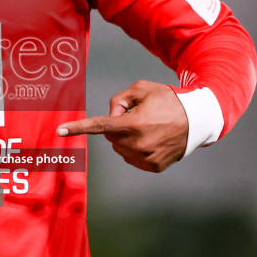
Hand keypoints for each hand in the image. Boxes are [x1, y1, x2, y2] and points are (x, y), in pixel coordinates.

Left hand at [56, 80, 187, 172]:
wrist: (197, 120)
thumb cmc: (168, 100)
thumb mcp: (142, 89)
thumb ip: (119, 99)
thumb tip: (110, 117)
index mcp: (133, 124)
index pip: (99, 126)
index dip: (78, 128)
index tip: (60, 131)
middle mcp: (137, 144)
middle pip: (111, 136)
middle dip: (118, 126)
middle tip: (138, 117)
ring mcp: (145, 158)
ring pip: (120, 148)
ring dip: (127, 138)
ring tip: (149, 128)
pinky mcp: (153, 167)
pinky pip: (133, 158)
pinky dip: (137, 149)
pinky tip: (153, 139)